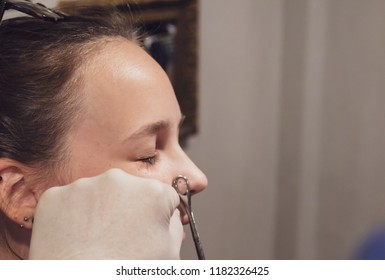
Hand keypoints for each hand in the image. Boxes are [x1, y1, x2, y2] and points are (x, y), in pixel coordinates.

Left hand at [28, 169, 182, 258]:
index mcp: (152, 191)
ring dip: (100, 208)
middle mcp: (119, 179)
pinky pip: (70, 201)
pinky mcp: (55, 195)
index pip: (163, 196)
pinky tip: (77, 236)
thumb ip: (174, 226)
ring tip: (97, 239)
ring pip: (99, 192)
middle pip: (130, 190)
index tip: (148, 228)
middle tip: (121, 236)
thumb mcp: (168, 254)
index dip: (158, 214)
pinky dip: (73, 215)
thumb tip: (169, 216)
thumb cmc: (125, 273)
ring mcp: (84, 185)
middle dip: (128, 207)